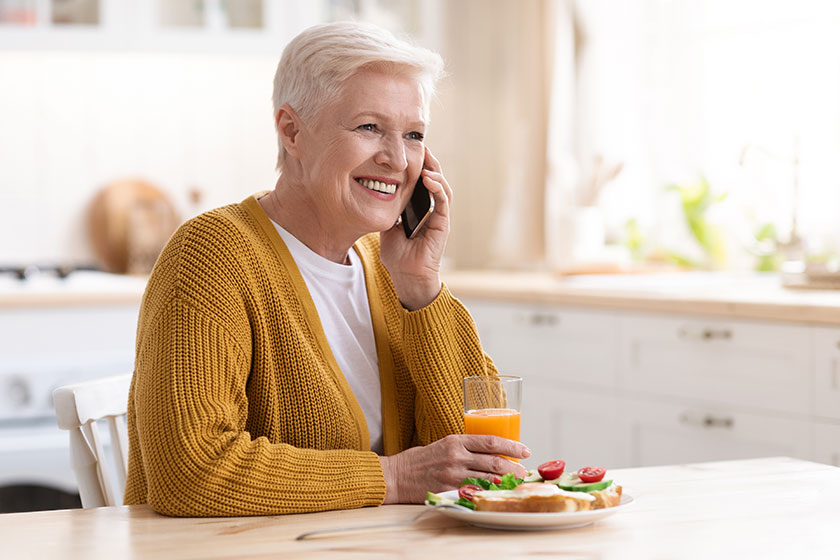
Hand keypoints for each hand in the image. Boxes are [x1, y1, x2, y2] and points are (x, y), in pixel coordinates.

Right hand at [378, 434, 530, 503]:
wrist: (396, 475)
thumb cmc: (419, 460)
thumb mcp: (442, 444)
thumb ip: (463, 447)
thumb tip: (487, 453)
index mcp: (455, 440)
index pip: (490, 441)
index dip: (511, 446)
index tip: (525, 450)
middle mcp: (456, 455)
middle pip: (493, 460)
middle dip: (513, 466)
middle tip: (524, 470)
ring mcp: (452, 474)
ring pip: (487, 477)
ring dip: (505, 481)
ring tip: (517, 482)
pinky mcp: (448, 490)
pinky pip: (474, 491)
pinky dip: (488, 492)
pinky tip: (497, 493)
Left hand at [379, 146, 451, 310]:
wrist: (406, 276)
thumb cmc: (397, 255)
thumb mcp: (385, 226)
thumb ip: (385, 209)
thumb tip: (371, 192)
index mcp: (418, 208)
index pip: (420, 181)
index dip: (416, 165)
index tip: (406, 149)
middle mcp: (431, 210)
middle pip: (433, 179)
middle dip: (427, 161)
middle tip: (418, 144)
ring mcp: (439, 216)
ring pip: (441, 186)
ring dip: (435, 170)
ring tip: (426, 155)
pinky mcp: (443, 224)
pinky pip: (443, 201)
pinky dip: (437, 188)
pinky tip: (429, 178)